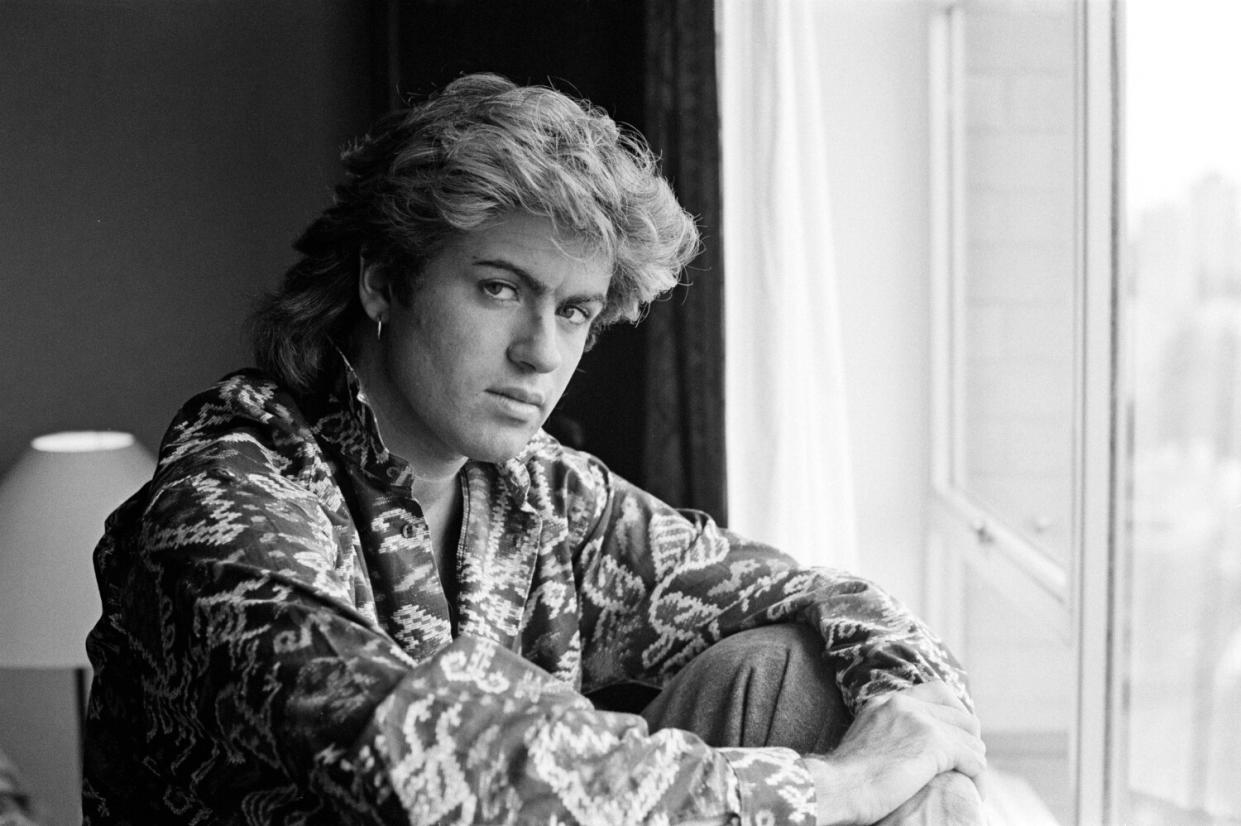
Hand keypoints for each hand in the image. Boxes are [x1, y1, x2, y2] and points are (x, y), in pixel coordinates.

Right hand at [803, 681, 985, 824]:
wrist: (838, 788)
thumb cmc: (847, 777)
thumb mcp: (866, 738)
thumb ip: (889, 730)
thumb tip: (908, 744)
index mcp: (888, 701)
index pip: (938, 691)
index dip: (955, 712)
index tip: (957, 734)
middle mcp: (904, 704)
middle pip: (959, 713)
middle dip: (970, 737)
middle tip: (970, 758)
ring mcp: (919, 721)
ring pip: (970, 736)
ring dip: (975, 758)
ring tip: (972, 778)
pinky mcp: (933, 744)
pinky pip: (972, 757)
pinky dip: (977, 774)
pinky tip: (973, 788)